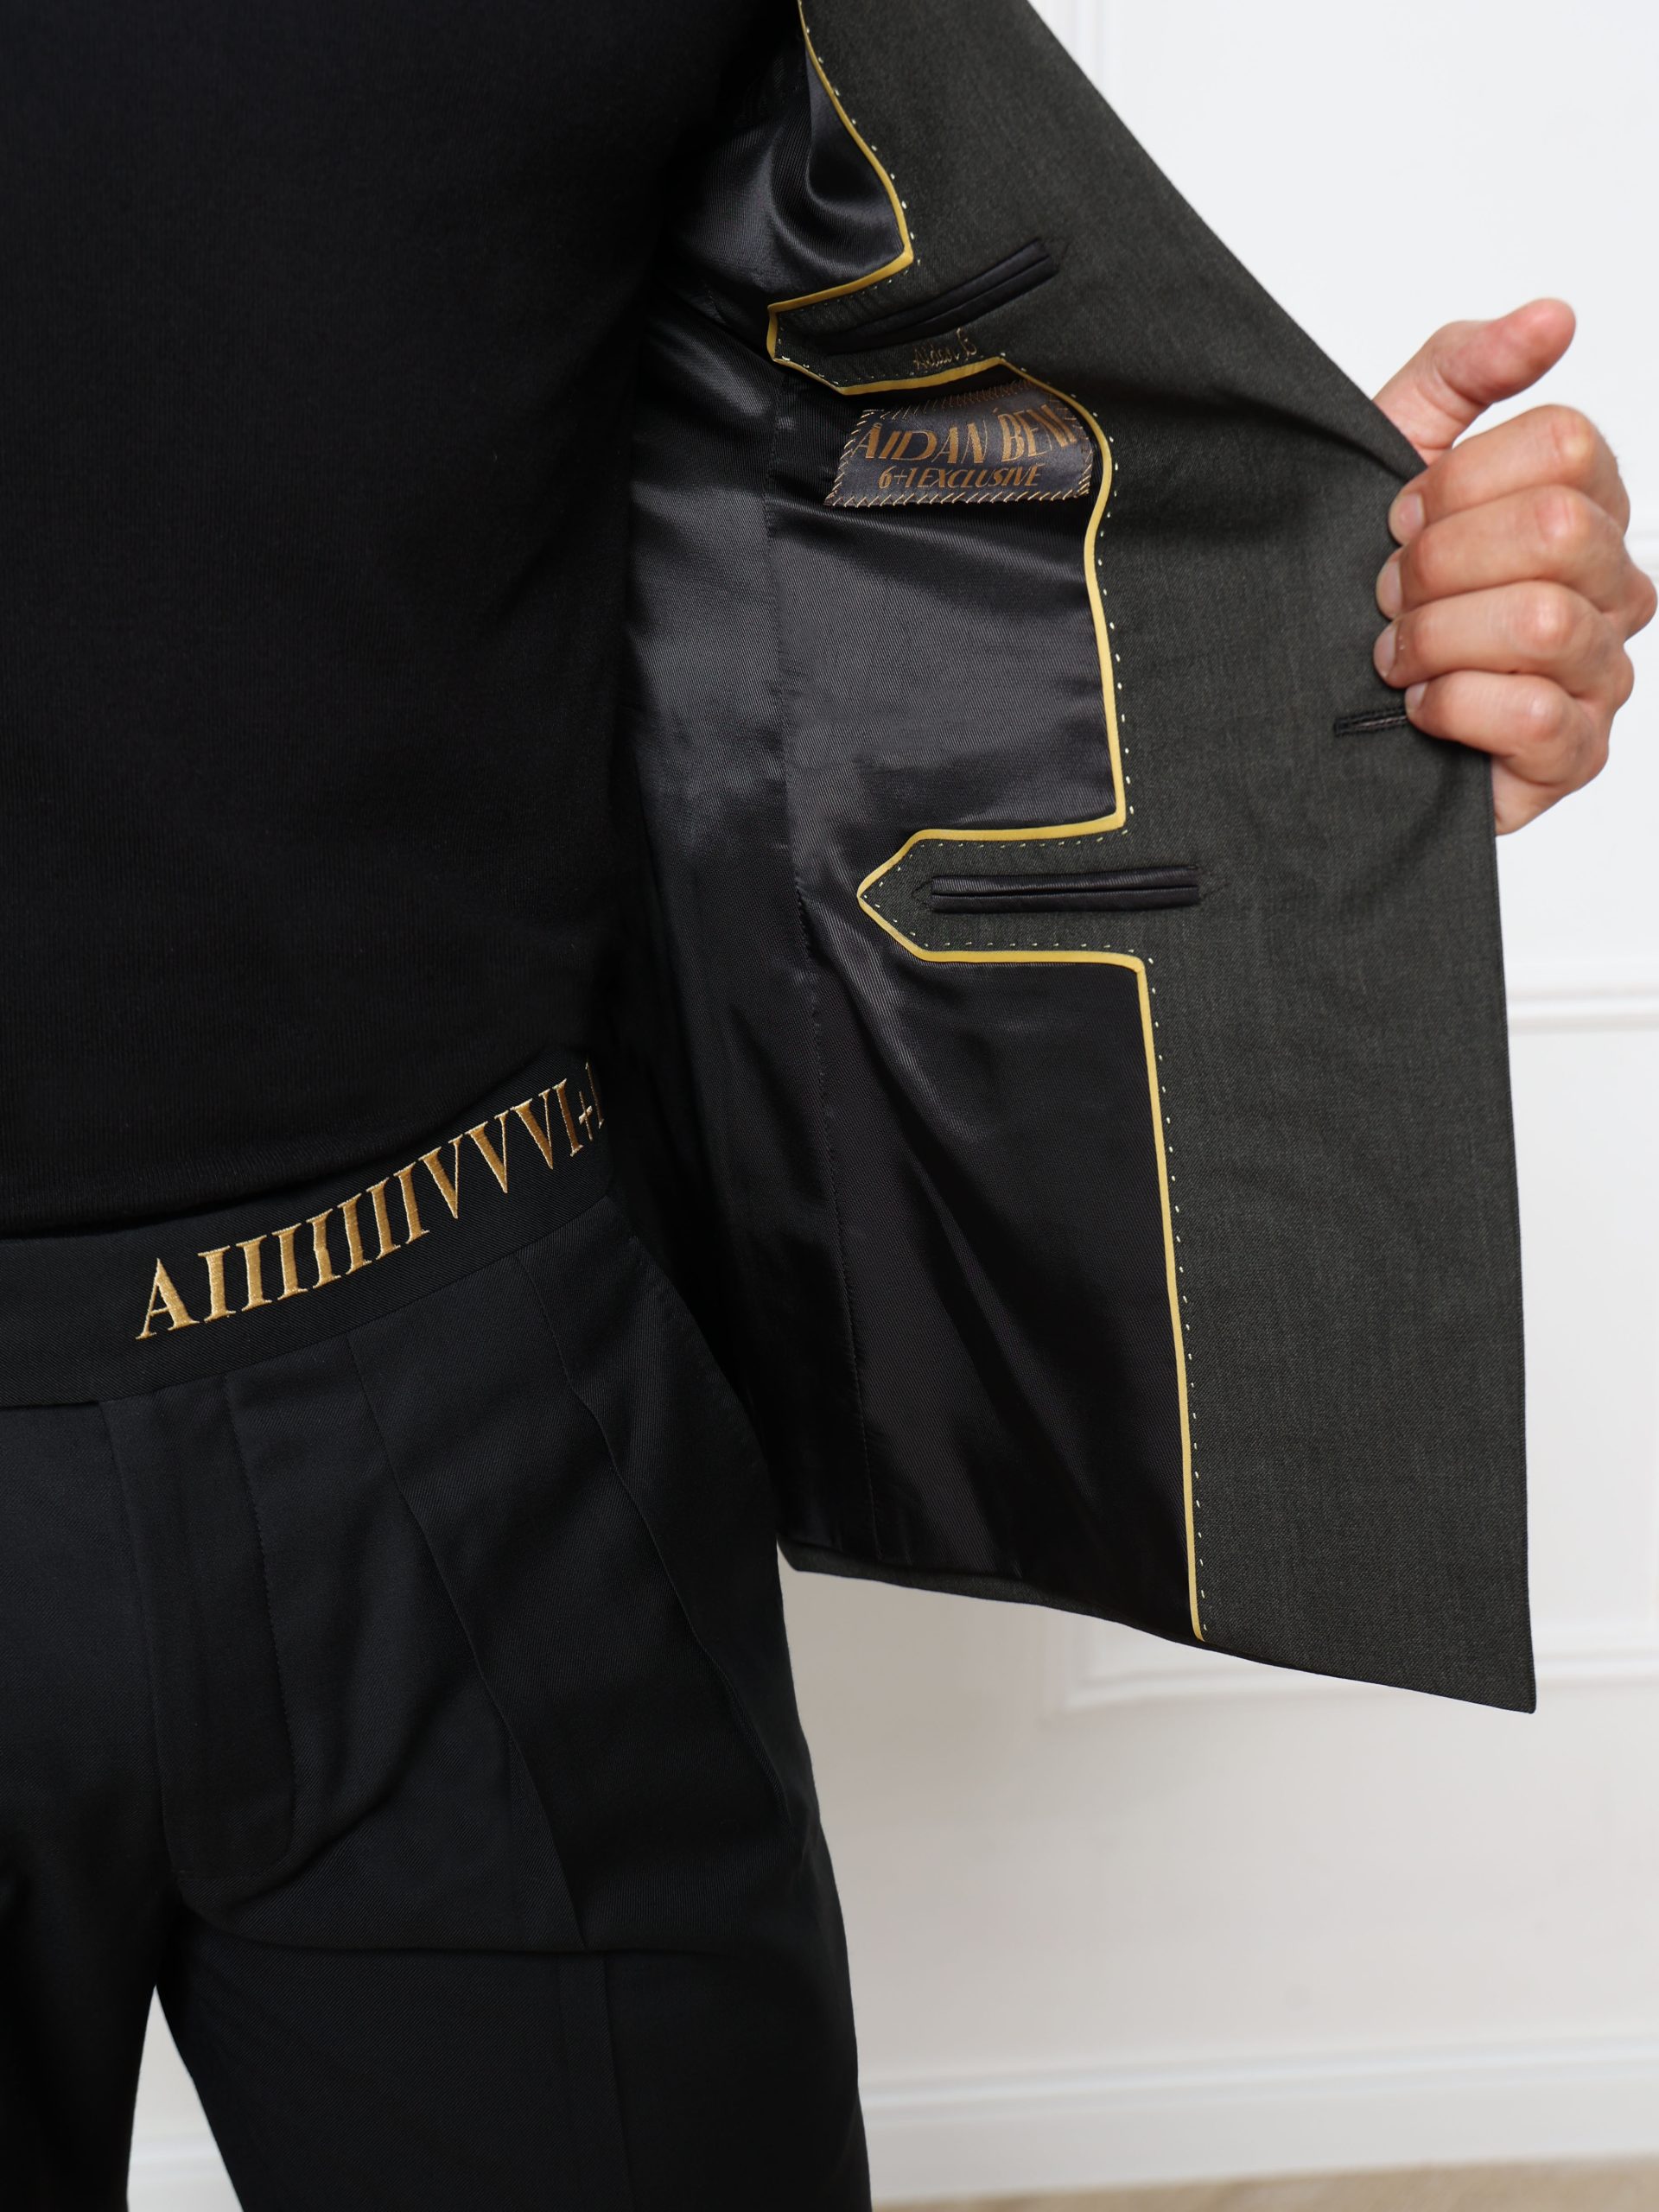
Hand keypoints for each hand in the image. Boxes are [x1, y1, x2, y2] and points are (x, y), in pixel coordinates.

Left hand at [1371, 300, 1654, 832]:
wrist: (1314, 703)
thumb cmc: (1362, 579)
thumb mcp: (1392, 449)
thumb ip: (1463, 370)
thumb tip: (1554, 315)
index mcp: (1584, 502)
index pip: (1564, 446)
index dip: (1455, 482)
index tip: (1398, 521)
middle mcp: (1612, 584)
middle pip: (1555, 530)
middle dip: (1436, 565)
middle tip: (1387, 597)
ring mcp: (1603, 672)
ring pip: (1544, 622)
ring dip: (1437, 639)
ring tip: (1395, 657)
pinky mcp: (1574, 755)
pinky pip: (1538, 715)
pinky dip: (1453, 708)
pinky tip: (1420, 710)